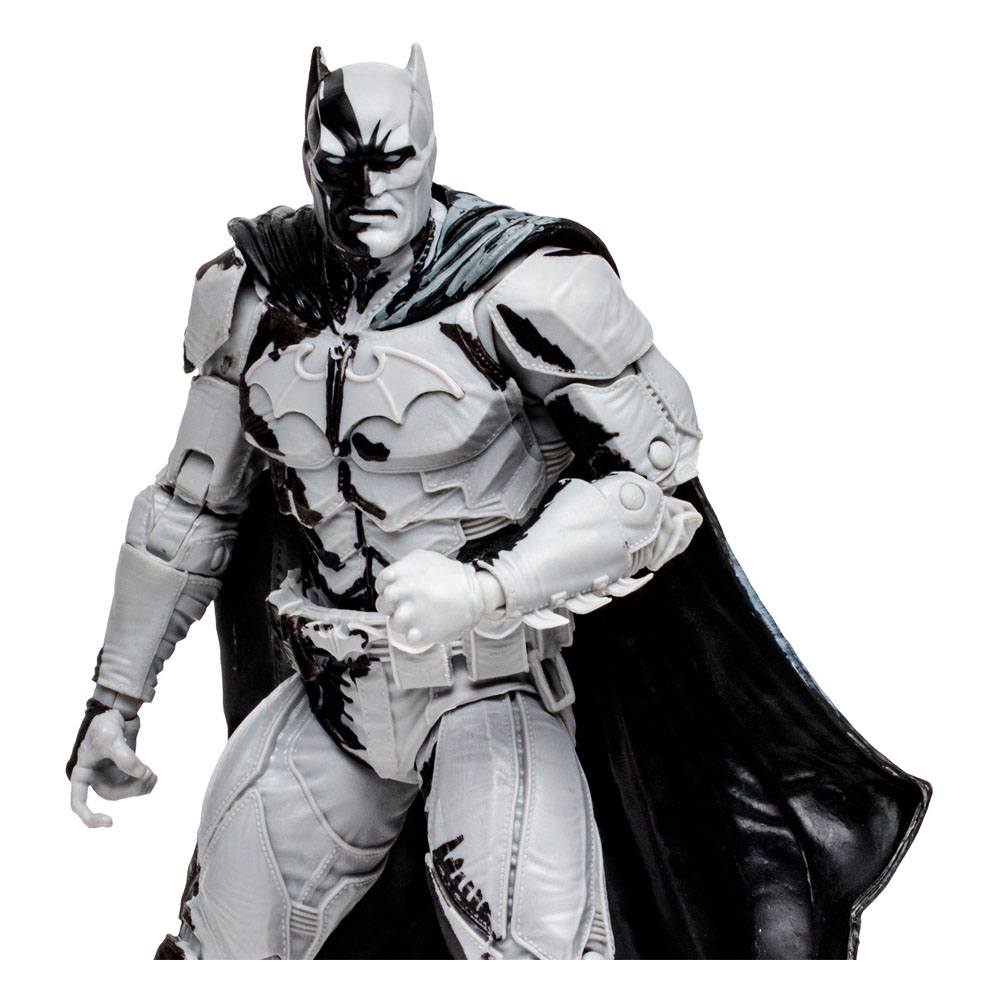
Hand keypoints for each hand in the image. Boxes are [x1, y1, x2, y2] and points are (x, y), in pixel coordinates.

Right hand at [70, 710, 156, 827]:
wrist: (118, 713)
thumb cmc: (105, 725)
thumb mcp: (110, 738)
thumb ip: (124, 757)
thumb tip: (140, 775)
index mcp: (82, 774)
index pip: (79, 803)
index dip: (91, 818)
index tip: (110, 822)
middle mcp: (94, 778)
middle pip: (112, 796)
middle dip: (131, 790)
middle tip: (148, 775)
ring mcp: (110, 775)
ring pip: (125, 792)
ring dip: (141, 787)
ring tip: (152, 774)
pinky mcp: (124, 771)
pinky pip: (134, 785)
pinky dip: (145, 783)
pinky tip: (152, 775)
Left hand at [375, 550, 486, 649]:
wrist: (473, 592)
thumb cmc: (449, 574)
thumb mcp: (424, 557)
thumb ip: (403, 565)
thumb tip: (393, 576)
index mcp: (398, 575)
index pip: (380, 585)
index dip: (388, 589)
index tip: (399, 592)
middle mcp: (398, 594)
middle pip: (382, 605)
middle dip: (393, 606)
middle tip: (408, 604)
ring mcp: (408, 615)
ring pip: (394, 623)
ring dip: (404, 621)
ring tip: (419, 616)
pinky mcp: (419, 633)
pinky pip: (408, 638)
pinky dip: (415, 635)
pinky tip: (424, 628)